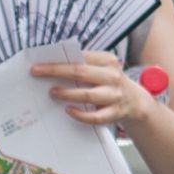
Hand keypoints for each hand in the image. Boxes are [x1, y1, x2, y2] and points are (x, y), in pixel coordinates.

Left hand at [33, 51, 157, 132]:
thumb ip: (84, 64)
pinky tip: (68, 110)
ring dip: (68, 93)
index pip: (80, 57)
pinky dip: (80, 114)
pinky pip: (95, 117)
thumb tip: (55, 64)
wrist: (135, 101)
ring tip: (53, 92)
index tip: (40, 63)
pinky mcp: (114, 113)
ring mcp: (114, 96)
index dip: (59, 60)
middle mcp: (112, 76)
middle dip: (57, 72)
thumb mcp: (103, 68)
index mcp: (107, 61)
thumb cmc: (110, 82)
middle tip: (38, 73)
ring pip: (88, 95)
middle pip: (81, 72)